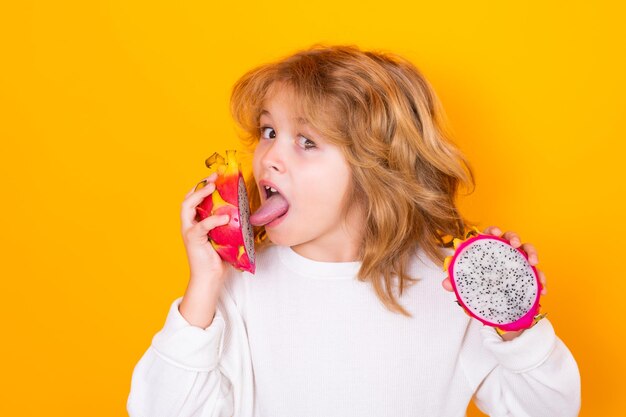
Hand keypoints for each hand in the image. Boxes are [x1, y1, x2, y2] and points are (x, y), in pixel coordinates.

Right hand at [180, 172, 230, 279]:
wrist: (211, 277)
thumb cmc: (220, 257)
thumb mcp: (227, 235)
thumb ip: (231, 223)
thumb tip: (250, 211)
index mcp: (196, 221)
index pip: (194, 198)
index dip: (203, 185)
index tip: (216, 176)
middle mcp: (189, 223)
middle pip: (188, 198)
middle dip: (200, 184)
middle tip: (213, 177)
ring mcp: (189, 231)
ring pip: (187, 207)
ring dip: (199, 195)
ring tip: (212, 187)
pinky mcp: (192, 240)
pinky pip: (201, 226)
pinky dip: (212, 220)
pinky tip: (224, 217)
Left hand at [441, 226, 547, 340]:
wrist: (493, 304)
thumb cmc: (478, 285)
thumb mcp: (467, 285)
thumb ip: (456, 283)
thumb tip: (445, 284)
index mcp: (489, 249)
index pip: (489, 234)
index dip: (492, 230)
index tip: (495, 232)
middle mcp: (504, 251)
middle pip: (511, 237)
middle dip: (514, 237)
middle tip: (515, 244)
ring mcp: (518, 261)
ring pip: (528, 250)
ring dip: (532, 253)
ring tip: (534, 263)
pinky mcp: (528, 274)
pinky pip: (537, 273)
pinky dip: (541, 280)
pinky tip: (542, 289)